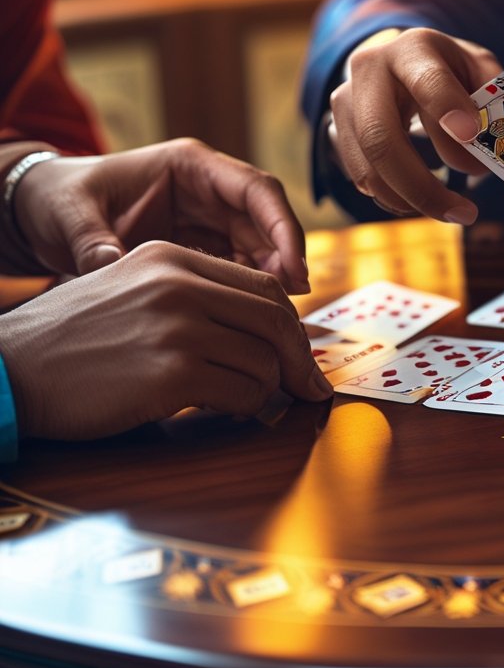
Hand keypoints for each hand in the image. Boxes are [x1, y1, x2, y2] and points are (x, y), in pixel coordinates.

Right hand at [0, 241, 331, 440]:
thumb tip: (264, 330)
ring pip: (264, 361)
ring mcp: (176, 327)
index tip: (303, 353)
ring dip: (264, 390)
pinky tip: (222, 410)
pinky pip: (242, 394)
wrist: (8, 371)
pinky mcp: (172, 373)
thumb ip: (193, 297)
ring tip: (242, 400)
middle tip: (310, 388)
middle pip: (275, 320)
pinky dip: (244, 409)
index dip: (292, 325)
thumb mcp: (131, 290)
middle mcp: (178, 284)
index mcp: (171, 256)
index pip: (261, 287)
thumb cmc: (70, 341)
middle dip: (300, 360)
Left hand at [13, 139, 311, 292]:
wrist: (43, 212)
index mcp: (189, 166)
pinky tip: (245, 321)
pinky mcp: (203, 247)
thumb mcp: (71, 214)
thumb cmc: (59, 198)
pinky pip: (237, 270)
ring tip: (269, 321)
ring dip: (268, 283)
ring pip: (259, 250)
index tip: (292, 270)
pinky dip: (245, 294)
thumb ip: (92, 242)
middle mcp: (209, 191)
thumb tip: (110, 268)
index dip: (283, 228)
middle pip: (267, 224)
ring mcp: (209, 220)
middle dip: (283, 264)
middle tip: (286, 307)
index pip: (257, 190)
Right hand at [329, 28, 503, 223]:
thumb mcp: (479, 70)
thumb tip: (496, 148)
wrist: (401, 63)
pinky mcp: (337, 132)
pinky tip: (424, 200)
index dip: (447, 108)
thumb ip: (493, 101)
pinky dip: (397, 199)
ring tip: (455, 212)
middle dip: (423, 185)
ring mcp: (346, 101)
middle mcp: (370, 70)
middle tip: (466, 213)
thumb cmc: (451, 72)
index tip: (472, 137)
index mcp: (414, 48)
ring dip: (413, 201)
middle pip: (382, 138)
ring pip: (369, 167)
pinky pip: (362, 179)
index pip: (427, 80)